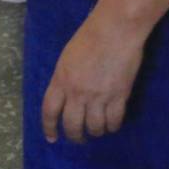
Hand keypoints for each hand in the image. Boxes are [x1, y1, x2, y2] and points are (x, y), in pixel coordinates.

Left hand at [41, 6, 146, 143]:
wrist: (115, 30)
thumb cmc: (89, 38)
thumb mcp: (66, 58)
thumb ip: (64, 80)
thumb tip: (67, 98)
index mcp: (60, 80)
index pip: (49, 111)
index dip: (49, 127)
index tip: (52, 138)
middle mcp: (77, 93)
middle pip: (72, 125)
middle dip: (75, 136)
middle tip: (79, 138)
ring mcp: (99, 96)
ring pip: (95, 127)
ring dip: (96, 132)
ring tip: (97, 130)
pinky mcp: (119, 97)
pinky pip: (114, 121)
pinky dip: (112, 126)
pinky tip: (112, 125)